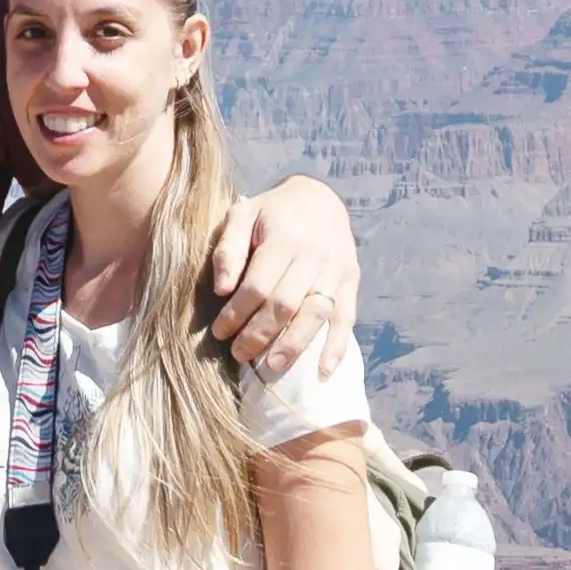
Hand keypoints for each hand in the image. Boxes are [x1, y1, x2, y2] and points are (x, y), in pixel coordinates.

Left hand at [208, 174, 359, 379]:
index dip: (236, 314)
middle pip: (286, 305)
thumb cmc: (272, 212)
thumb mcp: (243, 215)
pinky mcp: (351, 281)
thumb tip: (221, 290)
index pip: (258, 286)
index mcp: (284, 239)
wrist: (320, 198)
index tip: (219, 332)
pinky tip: (324, 370)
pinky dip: (337, 346)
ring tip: (272, 367)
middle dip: (260, 335)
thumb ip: (228, 250)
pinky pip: (346, 317)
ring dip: (294, 345)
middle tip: (239, 355)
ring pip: (316, 314)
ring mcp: (336, 270)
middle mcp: (314, 256)